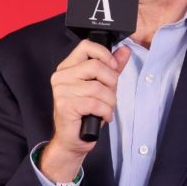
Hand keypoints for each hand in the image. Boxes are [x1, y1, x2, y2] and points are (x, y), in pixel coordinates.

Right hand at [39, 40, 129, 181]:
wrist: (73, 139)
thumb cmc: (85, 112)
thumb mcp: (102, 86)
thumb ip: (112, 67)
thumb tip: (124, 51)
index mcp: (68, 67)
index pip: (86, 46)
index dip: (105, 54)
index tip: (113, 67)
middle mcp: (61, 76)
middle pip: (96, 66)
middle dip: (111, 82)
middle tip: (110, 94)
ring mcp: (61, 90)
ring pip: (98, 87)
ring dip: (110, 101)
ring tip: (106, 108)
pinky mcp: (65, 105)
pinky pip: (95, 103)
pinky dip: (105, 111)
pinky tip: (103, 116)